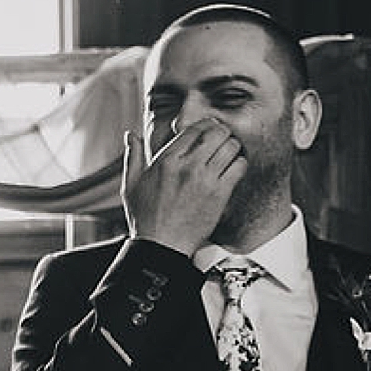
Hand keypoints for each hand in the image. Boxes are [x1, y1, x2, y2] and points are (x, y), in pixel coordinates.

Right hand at [122, 118, 246, 256]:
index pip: (195, 128)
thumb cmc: (145, 217)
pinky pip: (239, 166)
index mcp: (166, 160)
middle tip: (222, 140)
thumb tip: (130, 135)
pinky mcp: (219, 193)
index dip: (207, 125)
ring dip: (233, 148)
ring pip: (232, 147)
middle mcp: (187, 166)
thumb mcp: (130, 185)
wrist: (161, 246)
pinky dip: (240, 164)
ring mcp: (205, 179)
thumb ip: (132, 157)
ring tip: (229, 155)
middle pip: (218, 133)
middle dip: (223, 133)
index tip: (210, 130)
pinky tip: (232, 170)